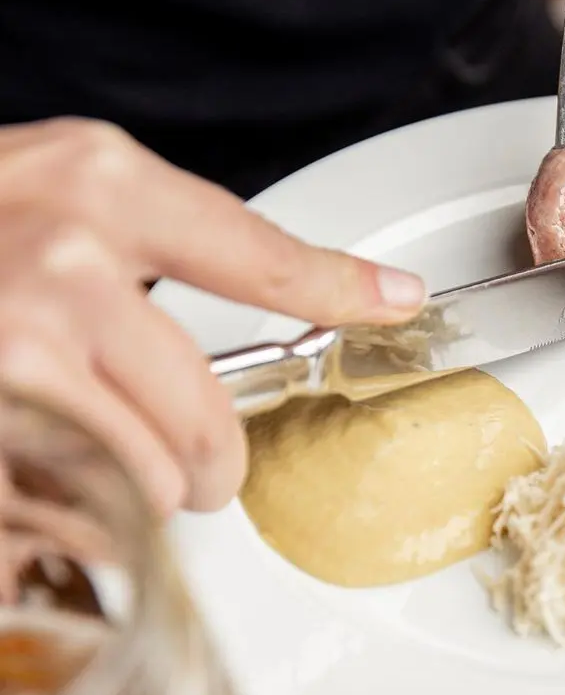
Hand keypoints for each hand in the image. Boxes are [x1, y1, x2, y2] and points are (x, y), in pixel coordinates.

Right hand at [0, 118, 425, 516]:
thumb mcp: (39, 184)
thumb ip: (126, 238)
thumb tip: (203, 320)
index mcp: (103, 186)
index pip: (260, 257)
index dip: (340, 291)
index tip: (397, 301)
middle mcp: (72, 259)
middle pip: (208, 419)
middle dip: (213, 470)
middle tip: (200, 478)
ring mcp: (23, 341)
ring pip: (145, 478)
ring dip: (134, 494)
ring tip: (96, 464)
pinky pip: (68, 506)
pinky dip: (64, 510)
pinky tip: (39, 467)